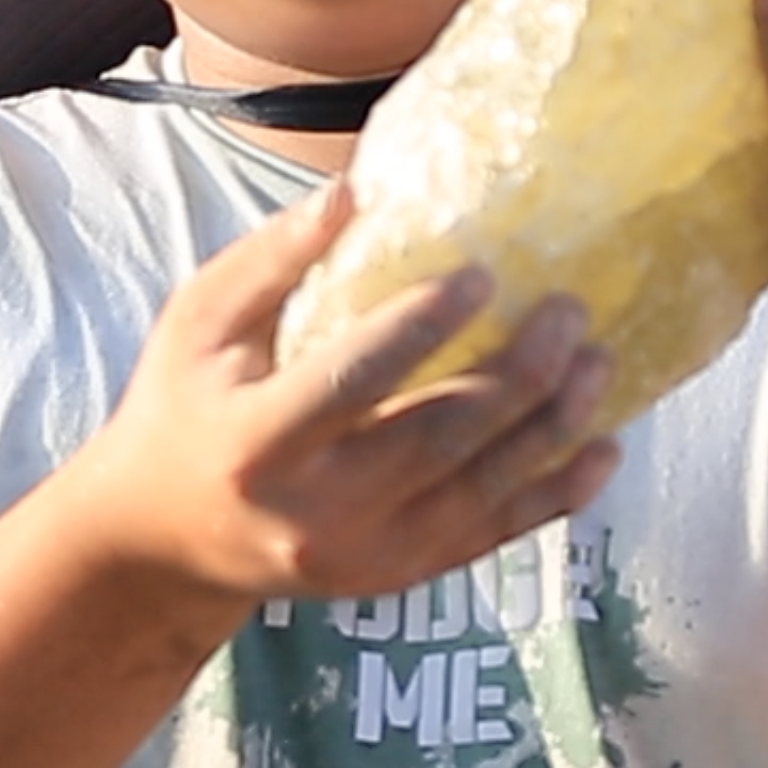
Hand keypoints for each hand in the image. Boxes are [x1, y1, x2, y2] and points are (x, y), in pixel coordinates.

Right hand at [70, 179, 619, 604]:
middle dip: (516, 375)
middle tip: (568, 310)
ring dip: (552, 429)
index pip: (352, 383)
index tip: (483, 275)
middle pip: (436, 441)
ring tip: (598, 361)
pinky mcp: (396, 576)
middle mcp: (313, 512)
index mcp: (255, 442)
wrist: (164, 541)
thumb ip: (270, 260)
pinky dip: (553, 496)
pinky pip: (491, 537)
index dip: (421, 329)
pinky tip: (603, 449)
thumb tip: (354, 191)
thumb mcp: (197, 322)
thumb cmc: (182, 406)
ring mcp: (362, 555)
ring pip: (479, 493)